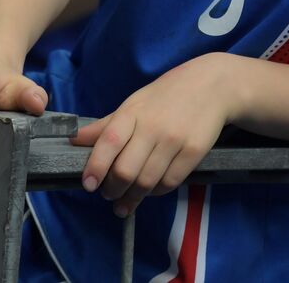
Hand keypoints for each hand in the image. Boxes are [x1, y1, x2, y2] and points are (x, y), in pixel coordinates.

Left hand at [71, 54, 233, 216]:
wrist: (214, 85)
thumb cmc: (168, 94)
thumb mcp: (136, 102)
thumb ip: (107, 125)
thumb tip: (74, 140)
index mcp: (133, 112)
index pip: (109, 141)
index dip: (96, 166)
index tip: (88, 185)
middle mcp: (153, 126)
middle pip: (126, 170)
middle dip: (113, 189)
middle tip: (109, 195)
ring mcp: (175, 140)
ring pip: (147, 181)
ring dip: (133, 198)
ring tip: (126, 203)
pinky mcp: (194, 151)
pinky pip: (169, 182)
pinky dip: (156, 192)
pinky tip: (151, 190)